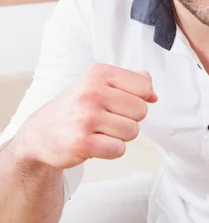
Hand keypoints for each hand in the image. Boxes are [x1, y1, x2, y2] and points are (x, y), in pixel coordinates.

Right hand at [16, 64, 157, 169]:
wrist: (41, 133)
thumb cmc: (76, 107)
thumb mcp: (99, 84)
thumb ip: (130, 82)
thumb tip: (153, 95)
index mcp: (98, 73)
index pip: (144, 86)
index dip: (139, 98)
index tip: (119, 102)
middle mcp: (91, 92)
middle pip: (141, 110)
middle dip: (130, 119)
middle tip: (108, 119)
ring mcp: (86, 117)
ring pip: (132, 131)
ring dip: (121, 135)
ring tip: (100, 131)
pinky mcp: (82, 143)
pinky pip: (119, 149)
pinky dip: (112, 150)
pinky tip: (95, 143)